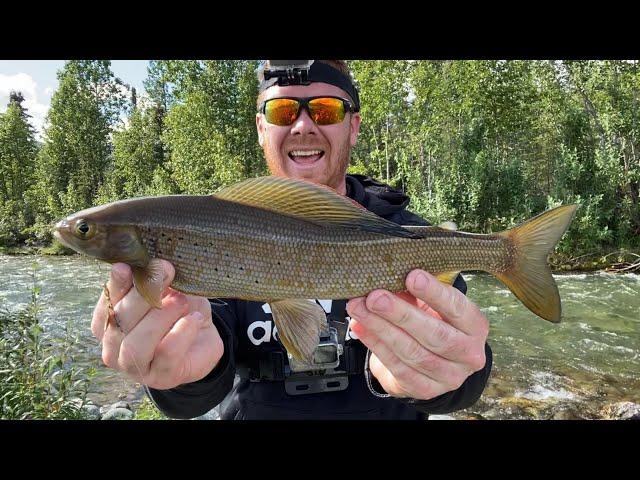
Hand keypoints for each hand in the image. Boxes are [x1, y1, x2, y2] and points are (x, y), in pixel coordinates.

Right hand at [91, 260, 223, 389]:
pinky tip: (195, 318)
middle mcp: (114, 348)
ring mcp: (135, 367)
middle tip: (166, 274)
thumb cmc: (178, 310)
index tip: (129, 266)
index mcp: (108, 323)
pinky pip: (166, 354)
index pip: (106, 303)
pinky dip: (181, 333)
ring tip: (181, 300)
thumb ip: (152, 280)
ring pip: (136, 344)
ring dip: (160, 317)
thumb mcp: (167, 289)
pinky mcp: (161, 376)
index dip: (117, 285)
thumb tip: (149, 264)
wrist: (204, 337)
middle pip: (118, 322)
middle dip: (142, 295)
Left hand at [346, 270, 488, 399]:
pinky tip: (361, 328)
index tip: (411, 277)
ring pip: (413, 352)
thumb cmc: (434, 322)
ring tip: (359, 309)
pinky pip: (398, 367)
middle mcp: (469, 354)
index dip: (434, 293)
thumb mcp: (432, 304)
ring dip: (381, 328)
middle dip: (400, 313)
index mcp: (475, 326)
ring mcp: (449, 376)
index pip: (457, 308)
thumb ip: (416, 293)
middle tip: (375, 297)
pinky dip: (376, 345)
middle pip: (434, 334)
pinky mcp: (426, 389)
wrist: (434, 360)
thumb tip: (388, 279)